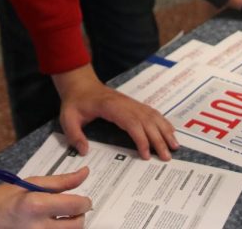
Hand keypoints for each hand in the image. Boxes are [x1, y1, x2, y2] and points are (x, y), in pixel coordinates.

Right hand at [0, 170, 91, 228]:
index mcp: (37, 205)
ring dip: (70, 226)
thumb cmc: (10, 196)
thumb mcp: (34, 183)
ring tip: (61, 218)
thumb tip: (85, 173)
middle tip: (72, 209)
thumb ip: (62, 181)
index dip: (84, 202)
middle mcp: (38, 227)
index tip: (83, 199)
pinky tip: (52, 224)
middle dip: (79, 216)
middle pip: (77, 226)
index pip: (75, 206)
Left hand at [52, 65, 177, 160]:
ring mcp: (130, 103)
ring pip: (152, 116)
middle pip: (146, 121)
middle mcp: (125, 103)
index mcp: (110, 107)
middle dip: (158, 139)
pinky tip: (170, 131)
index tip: (146, 155)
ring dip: (164, 130)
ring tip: (174, 146)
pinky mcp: (132, 104)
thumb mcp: (67, 118)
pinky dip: (162, 122)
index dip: (141, 138)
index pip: (131, 122)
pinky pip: (151, 112)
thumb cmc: (75, 102)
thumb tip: (84, 151)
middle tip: (167, 157)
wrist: (80, 84)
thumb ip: (74, 135)